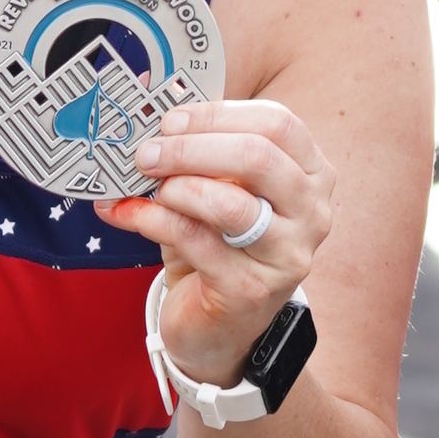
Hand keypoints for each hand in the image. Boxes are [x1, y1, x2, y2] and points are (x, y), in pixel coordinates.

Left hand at [92, 97, 333, 393]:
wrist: (218, 325)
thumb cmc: (218, 245)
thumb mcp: (219, 188)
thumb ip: (201, 152)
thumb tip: (150, 112)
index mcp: (311, 173)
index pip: (277, 123)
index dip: (218, 114)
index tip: (171, 120)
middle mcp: (312, 212)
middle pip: (257, 156)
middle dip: (191, 147)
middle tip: (147, 152)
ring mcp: (287, 255)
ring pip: (230, 203)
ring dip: (176, 187)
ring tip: (147, 187)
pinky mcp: (250, 290)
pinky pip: (195, 241)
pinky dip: (152, 220)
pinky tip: (126, 212)